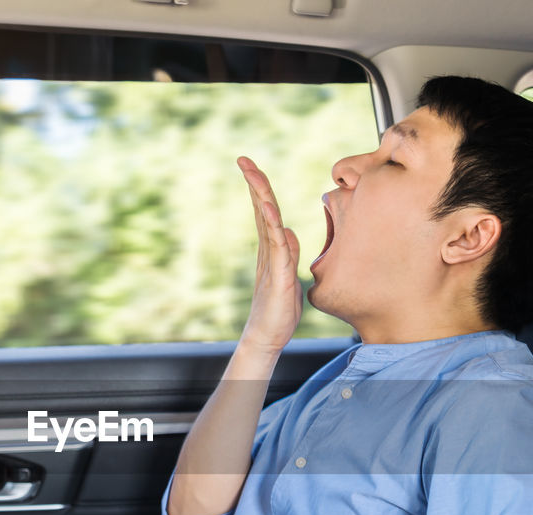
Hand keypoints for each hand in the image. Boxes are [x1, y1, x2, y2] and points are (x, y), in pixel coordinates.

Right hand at [237, 156, 301, 354]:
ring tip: (250, 173)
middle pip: (262, 208)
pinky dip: (273, 224)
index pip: (266, 211)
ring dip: (260, 195)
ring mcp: (271, 260)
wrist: (268, 337)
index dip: (260, 188)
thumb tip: (289, 231)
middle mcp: (268, 250)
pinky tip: (270, 207)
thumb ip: (288, 253)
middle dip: (254, 182)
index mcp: (272, 248)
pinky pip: (276, 244)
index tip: (250, 167)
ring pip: (266, 220)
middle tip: (242, 159)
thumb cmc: (279, 310)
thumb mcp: (290, 275)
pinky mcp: (277, 274)